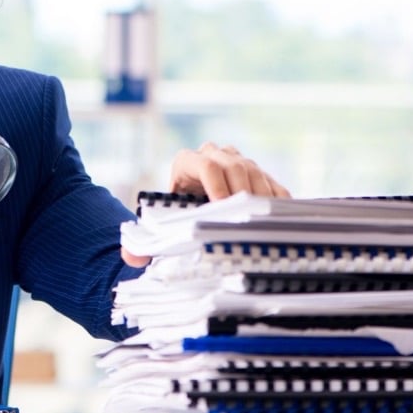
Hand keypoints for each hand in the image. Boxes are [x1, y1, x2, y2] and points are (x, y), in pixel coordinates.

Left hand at [121, 142, 289, 267]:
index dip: (216, 185)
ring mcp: (237, 160)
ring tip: (265, 219)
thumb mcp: (161, 225)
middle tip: (249, 217)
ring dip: (261, 194)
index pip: (205, 166)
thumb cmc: (175, 217)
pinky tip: (281, 216)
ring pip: (254, 170)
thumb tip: (132, 258)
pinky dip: (277, 197)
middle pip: (233, 165)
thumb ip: (143, 243)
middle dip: (242, 190)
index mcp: (187, 162)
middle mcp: (213, 154)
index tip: (224, 207)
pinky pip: (271, 181)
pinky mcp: (257, 173)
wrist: (192, 208)